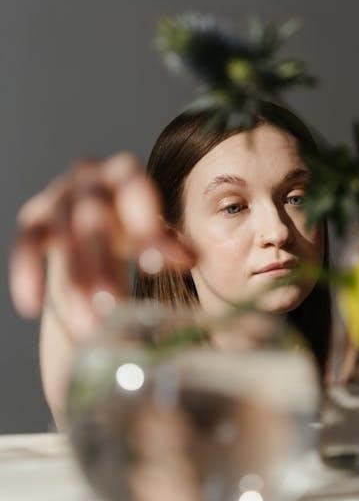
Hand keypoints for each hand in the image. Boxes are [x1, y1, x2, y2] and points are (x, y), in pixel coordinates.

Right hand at [9, 153, 195, 336]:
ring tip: (86, 325)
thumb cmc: (134, 225)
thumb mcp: (154, 233)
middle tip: (112, 306)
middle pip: (92, 219)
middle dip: (101, 264)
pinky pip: (25, 245)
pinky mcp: (34, 221)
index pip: (131, 184)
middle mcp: (87, 180)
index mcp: (124, 174)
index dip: (140, 218)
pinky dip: (27, 273)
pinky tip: (32, 305)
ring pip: (62, 238)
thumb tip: (190, 258)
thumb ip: (168, 243)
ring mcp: (57, 199)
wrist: (96, 222)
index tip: (151, 260)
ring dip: (72, 281)